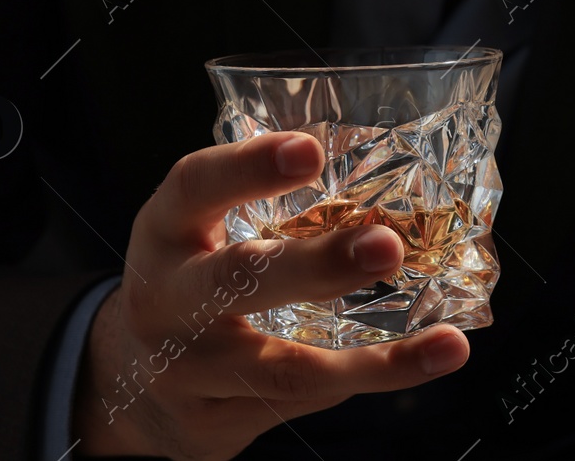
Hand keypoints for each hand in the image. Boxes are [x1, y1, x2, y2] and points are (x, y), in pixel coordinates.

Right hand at [73, 132, 470, 460]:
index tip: (310, 150)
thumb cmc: (195, 279)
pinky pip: (297, 405)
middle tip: (386, 245)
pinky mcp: (210, 424)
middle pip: (236, 281)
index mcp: (167, 231)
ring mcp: (184, 371)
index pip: (195, 187)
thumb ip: (269, 203)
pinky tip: (416, 363)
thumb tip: (389, 169)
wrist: (129, 384)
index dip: (248, 167)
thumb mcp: (206, 230)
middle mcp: (166, 300)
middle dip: (317, 265)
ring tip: (444, 343)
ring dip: (372, 361)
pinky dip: (360, 382)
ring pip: (282, 371)